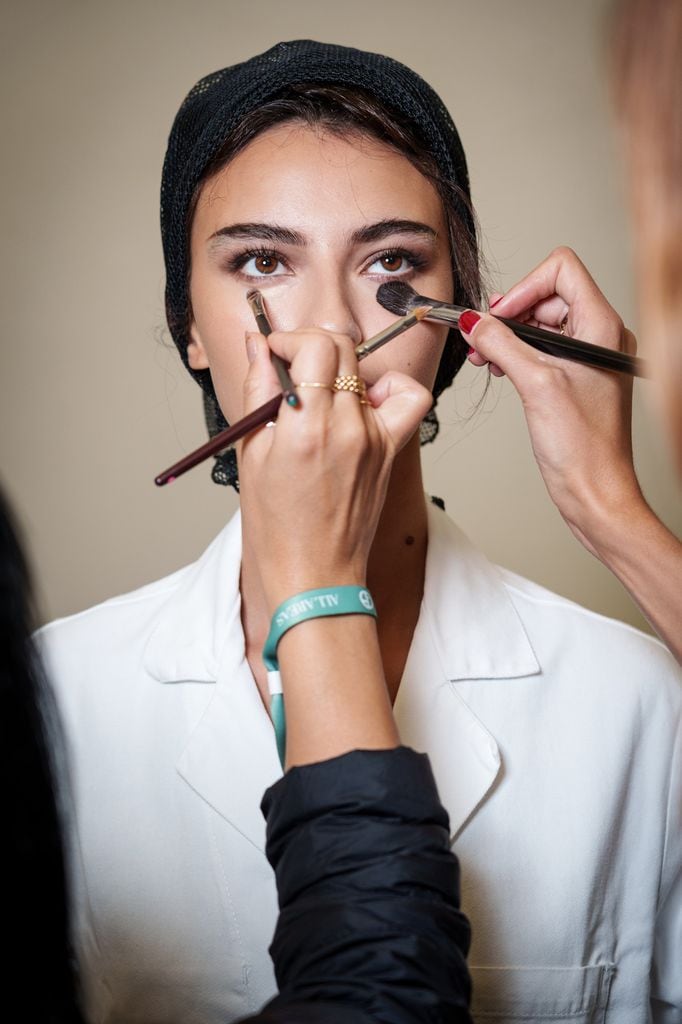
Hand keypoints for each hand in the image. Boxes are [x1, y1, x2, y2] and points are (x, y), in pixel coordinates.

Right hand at [238, 327, 431, 610]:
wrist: (314, 573)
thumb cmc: (276, 526)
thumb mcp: (250, 454)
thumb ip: (257, 391)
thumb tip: (258, 347)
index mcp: (305, 426)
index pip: (313, 346)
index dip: (288, 338)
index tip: (273, 351)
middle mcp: (345, 426)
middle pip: (340, 348)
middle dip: (309, 345)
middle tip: (290, 366)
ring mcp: (374, 438)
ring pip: (365, 370)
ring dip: (339, 369)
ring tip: (321, 392)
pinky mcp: (391, 451)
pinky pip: (409, 399)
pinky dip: (391, 388)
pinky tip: (365, 401)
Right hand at [459, 247, 642, 554]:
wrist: (596, 492)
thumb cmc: (585, 448)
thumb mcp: (536, 385)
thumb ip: (502, 345)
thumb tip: (473, 321)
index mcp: (603, 327)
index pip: (561, 271)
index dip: (523, 287)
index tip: (498, 316)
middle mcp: (600, 337)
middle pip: (548, 296)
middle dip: (510, 314)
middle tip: (482, 338)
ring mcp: (589, 358)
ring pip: (542, 324)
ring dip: (509, 335)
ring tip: (485, 356)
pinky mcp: (576, 379)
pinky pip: (543, 350)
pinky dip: (517, 354)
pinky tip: (499, 368)